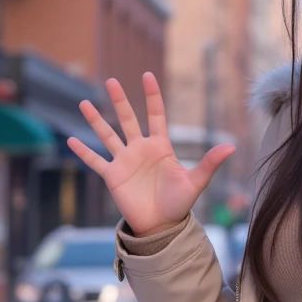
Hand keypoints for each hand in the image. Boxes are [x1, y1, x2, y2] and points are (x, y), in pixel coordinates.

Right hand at [67, 72, 234, 237]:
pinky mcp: (113, 176)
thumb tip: (231, 147)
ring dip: (96, 120)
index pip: (156, 115)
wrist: (162, 225)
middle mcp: (140, 149)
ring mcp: (125, 161)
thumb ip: (210, 162)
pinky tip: (70, 140)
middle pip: (128, 119)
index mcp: (160, 146)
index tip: (147, 76)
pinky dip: (83, 152)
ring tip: (84, 102)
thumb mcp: (196, 181)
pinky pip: (96, 161)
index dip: (152, 96)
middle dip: (120, 100)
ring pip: (108, 135)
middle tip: (112, 81)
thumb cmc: (179, 203)